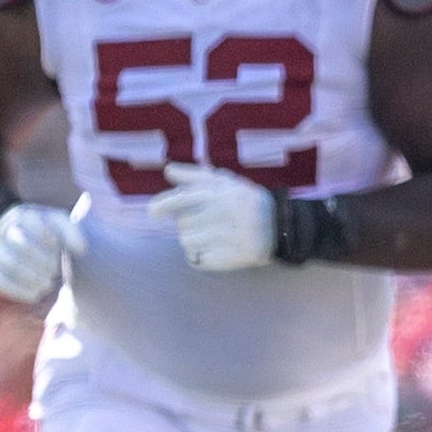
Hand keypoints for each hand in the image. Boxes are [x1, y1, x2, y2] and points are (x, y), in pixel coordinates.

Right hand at [0, 202, 80, 304]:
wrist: (23, 239)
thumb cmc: (47, 232)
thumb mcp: (60, 224)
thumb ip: (73, 232)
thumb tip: (82, 250)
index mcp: (21, 216)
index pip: (33, 225)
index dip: (48, 239)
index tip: (58, 247)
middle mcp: (2, 231)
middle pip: (20, 247)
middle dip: (42, 262)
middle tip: (56, 269)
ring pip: (10, 265)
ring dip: (33, 279)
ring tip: (48, 284)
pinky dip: (19, 291)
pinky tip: (36, 294)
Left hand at [160, 161, 278, 271]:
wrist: (279, 226)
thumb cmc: (245, 201)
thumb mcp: (225, 181)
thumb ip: (194, 175)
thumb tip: (168, 171)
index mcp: (218, 194)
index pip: (182, 199)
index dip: (164, 205)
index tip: (152, 212)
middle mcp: (220, 215)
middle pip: (182, 224)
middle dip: (189, 224)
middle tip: (208, 222)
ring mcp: (223, 238)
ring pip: (186, 243)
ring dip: (193, 241)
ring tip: (211, 237)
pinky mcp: (225, 259)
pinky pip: (196, 260)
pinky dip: (199, 257)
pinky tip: (213, 250)